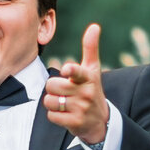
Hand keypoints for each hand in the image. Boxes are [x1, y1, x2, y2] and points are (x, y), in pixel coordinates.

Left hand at [43, 23, 109, 144]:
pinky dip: (54, 115)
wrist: (100, 121)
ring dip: (52, 102)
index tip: (66, 70)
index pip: (77, 72)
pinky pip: (51, 116)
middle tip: (64, 91)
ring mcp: (80, 108)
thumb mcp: (93, 69)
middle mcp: (86, 93)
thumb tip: (94, 26)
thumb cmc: (92, 89)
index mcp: (88, 78)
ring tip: (64, 103)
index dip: (70, 71)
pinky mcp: (74, 122)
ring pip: (49, 101)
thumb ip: (90, 48)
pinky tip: (65, 114)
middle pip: (52, 85)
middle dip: (53, 88)